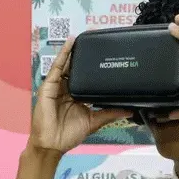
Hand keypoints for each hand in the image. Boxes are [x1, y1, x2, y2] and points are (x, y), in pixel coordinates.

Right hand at [31, 37, 131, 152]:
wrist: (53, 144)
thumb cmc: (68, 135)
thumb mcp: (94, 121)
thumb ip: (110, 113)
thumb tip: (129, 110)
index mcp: (76, 96)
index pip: (87, 78)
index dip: (94, 68)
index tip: (106, 56)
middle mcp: (66, 89)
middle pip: (76, 69)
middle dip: (84, 55)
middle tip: (96, 38)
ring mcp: (57, 86)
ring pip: (67, 65)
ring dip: (74, 50)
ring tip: (84, 35)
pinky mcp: (49, 86)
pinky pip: (57, 67)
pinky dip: (63, 54)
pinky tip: (70, 42)